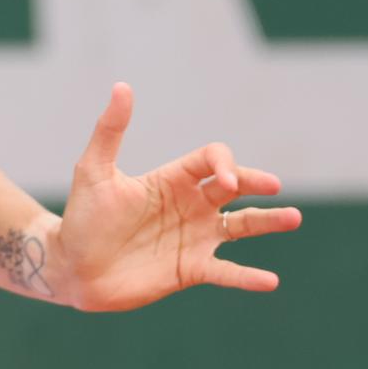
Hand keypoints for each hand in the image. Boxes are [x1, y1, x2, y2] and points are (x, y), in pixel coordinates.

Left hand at [49, 83, 301, 312]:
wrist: (73, 267)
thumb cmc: (82, 217)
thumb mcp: (93, 171)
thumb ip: (110, 131)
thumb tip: (121, 86)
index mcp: (172, 179)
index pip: (212, 160)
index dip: (224, 165)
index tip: (226, 180)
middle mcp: (190, 206)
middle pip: (235, 187)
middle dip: (257, 183)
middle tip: (275, 187)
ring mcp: (194, 238)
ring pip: (241, 226)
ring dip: (268, 222)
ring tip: (294, 218)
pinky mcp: (191, 270)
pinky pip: (226, 272)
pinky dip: (248, 277)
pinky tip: (270, 282)